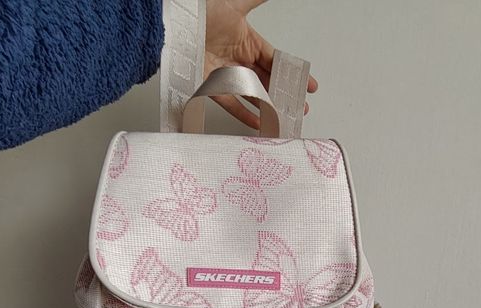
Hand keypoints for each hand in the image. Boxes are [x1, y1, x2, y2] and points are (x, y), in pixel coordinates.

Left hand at [205, 0, 317, 129]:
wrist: (173, 26)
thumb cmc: (200, 12)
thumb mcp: (236, 5)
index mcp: (246, 40)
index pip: (275, 61)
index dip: (292, 73)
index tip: (307, 85)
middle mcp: (237, 59)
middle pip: (266, 80)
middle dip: (284, 95)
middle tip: (298, 107)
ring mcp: (225, 74)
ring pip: (252, 94)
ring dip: (269, 108)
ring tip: (284, 118)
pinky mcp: (211, 87)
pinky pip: (231, 104)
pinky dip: (244, 115)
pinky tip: (259, 123)